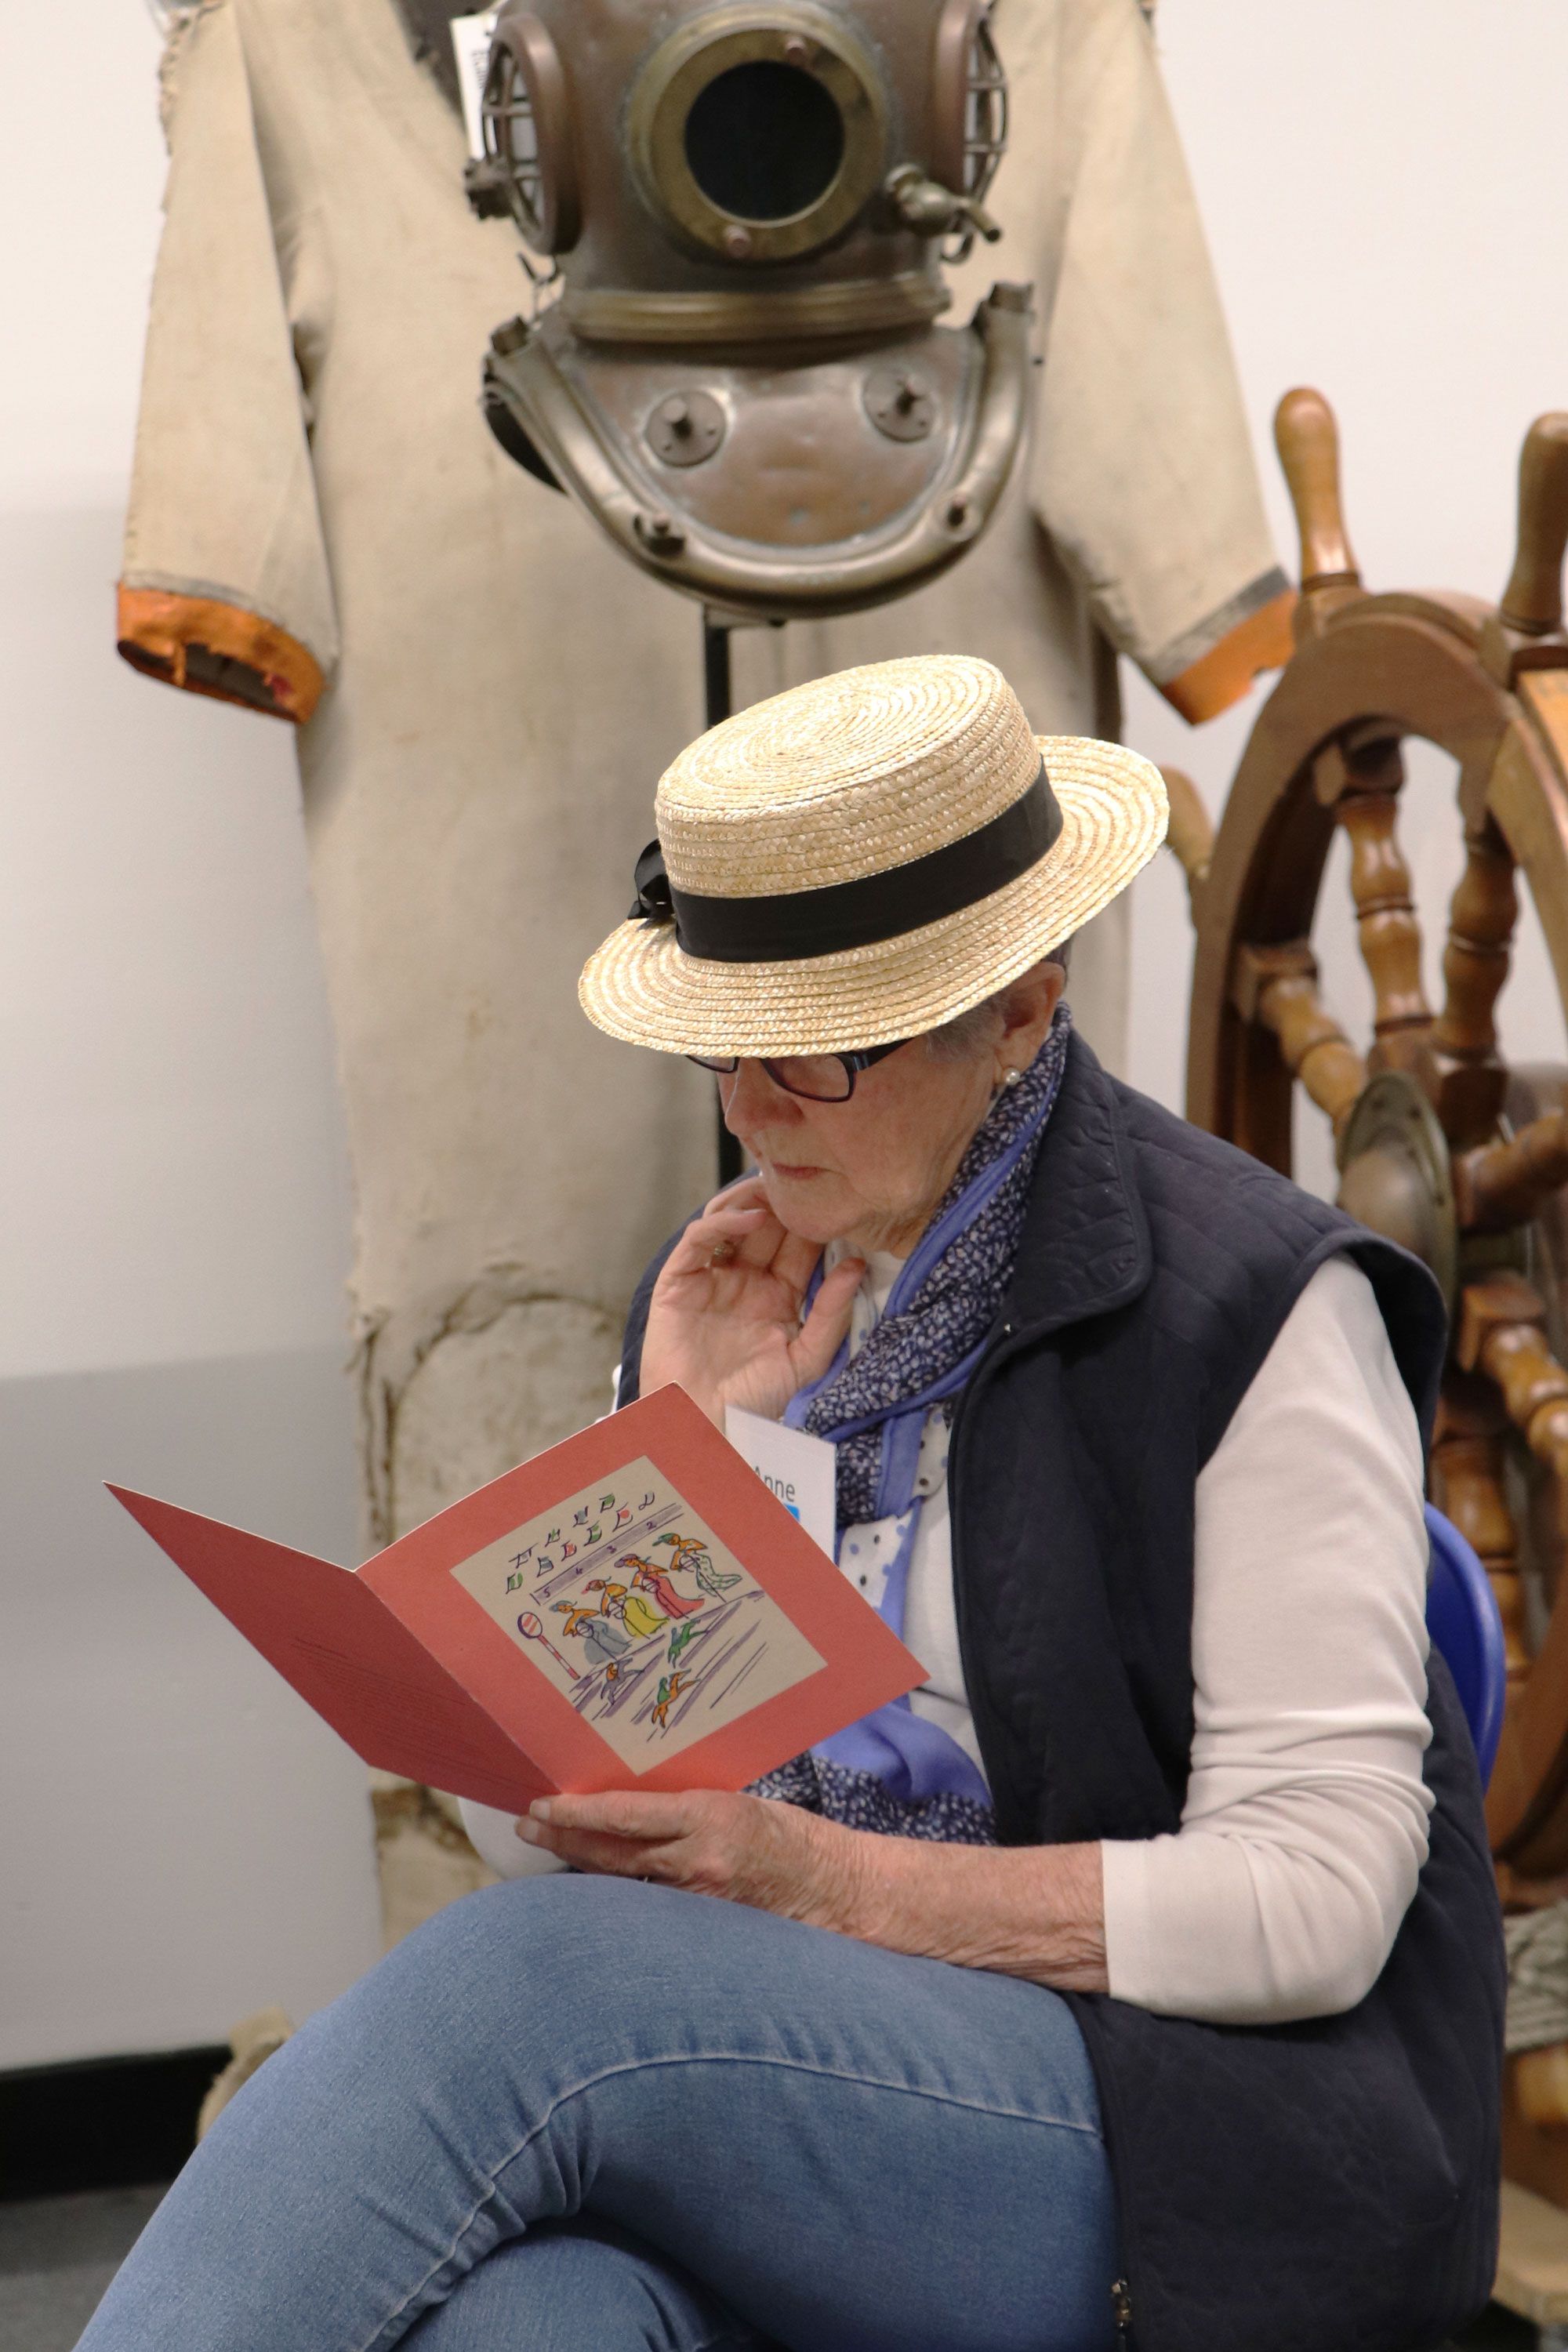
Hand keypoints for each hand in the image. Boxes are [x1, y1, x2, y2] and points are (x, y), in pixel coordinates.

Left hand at [516, 1788, 866, 1932]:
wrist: (839, 1890)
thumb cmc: (792, 1837)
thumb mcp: (738, 1803)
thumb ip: (687, 1807)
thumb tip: (633, 1801)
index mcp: (710, 1817)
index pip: (626, 1816)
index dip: (577, 1813)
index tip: (541, 1805)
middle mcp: (699, 1861)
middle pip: (611, 1854)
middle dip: (564, 1839)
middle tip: (527, 1825)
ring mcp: (699, 1902)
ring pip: (622, 1886)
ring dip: (583, 1868)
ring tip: (549, 1848)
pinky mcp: (703, 1930)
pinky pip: (648, 1909)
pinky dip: (618, 1898)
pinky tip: (594, 1891)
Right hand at [639, 1175, 863, 1426]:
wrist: (704, 1427)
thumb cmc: (755, 1403)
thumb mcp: (807, 1358)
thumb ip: (832, 1313)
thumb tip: (858, 1266)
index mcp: (779, 1297)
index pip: (801, 1248)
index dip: (817, 1224)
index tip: (839, 1201)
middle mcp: (746, 1282)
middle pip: (768, 1228)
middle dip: (786, 1203)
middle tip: (807, 1181)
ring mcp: (711, 1279)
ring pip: (730, 1222)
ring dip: (752, 1202)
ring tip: (777, 1192)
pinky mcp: (679, 1281)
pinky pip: (698, 1240)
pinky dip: (720, 1223)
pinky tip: (749, 1219)